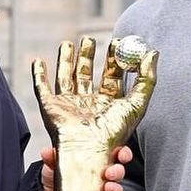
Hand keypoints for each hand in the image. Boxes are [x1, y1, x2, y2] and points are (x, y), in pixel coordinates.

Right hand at [32, 38, 156, 153]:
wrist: (88, 151)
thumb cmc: (114, 133)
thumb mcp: (137, 103)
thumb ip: (146, 78)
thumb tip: (152, 52)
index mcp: (108, 105)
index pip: (111, 77)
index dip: (114, 59)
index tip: (117, 42)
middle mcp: (87, 105)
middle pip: (87, 76)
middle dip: (88, 56)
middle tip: (90, 39)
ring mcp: (68, 106)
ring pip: (66, 78)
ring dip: (65, 61)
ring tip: (68, 43)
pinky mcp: (50, 108)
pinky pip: (42, 89)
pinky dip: (39, 76)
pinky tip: (38, 62)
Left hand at [40, 144, 131, 190]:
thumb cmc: (60, 183)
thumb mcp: (54, 169)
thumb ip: (52, 160)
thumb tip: (47, 152)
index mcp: (98, 167)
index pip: (116, 157)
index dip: (123, 154)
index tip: (121, 154)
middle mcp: (104, 183)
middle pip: (118, 177)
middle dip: (116, 175)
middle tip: (108, 176)